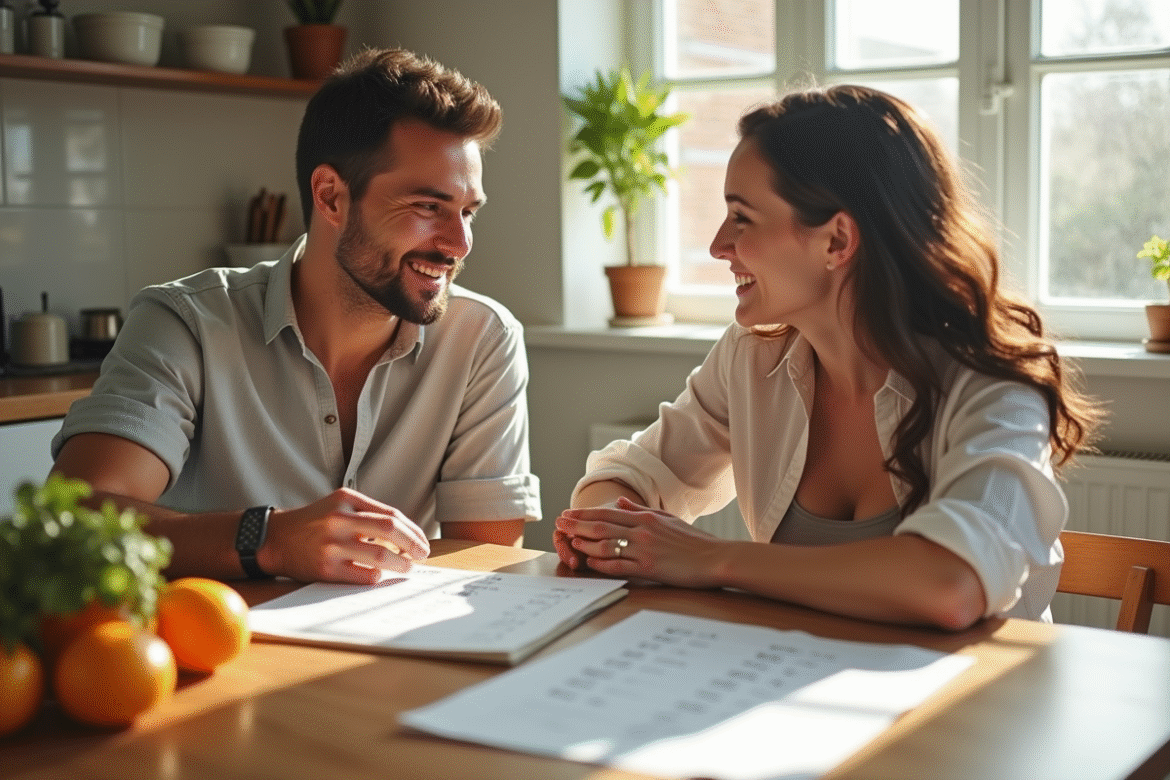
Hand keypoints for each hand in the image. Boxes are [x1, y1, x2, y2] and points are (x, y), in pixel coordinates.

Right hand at [260, 488, 430, 583]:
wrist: (276, 539)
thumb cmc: (314, 523)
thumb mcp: (339, 505)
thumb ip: (368, 514)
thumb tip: (407, 535)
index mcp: (346, 499)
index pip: (391, 514)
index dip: (412, 530)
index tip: (422, 542)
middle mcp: (339, 519)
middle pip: (390, 530)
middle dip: (413, 545)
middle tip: (422, 555)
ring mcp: (332, 544)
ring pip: (381, 556)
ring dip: (401, 564)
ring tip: (407, 567)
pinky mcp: (326, 568)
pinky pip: (364, 575)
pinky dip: (378, 576)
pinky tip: (381, 575)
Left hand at [554, 497, 721, 587]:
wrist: (715, 558)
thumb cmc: (694, 541)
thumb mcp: (668, 519)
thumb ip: (642, 510)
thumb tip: (621, 501)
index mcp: (646, 517)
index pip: (608, 512)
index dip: (585, 513)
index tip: (568, 513)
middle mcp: (642, 530)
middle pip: (601, 525)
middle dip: (577, 524)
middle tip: (559, 523)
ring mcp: (644, 549)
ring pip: (606, 544)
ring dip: (584, 542)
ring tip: (568, 542)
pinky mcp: (648, 568)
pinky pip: (619, 565)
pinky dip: (601, 563)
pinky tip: (588, 562)